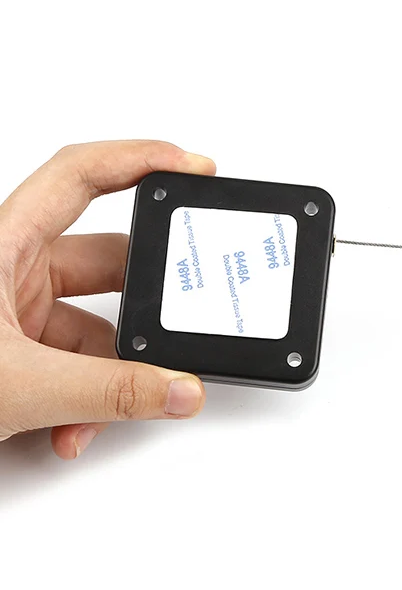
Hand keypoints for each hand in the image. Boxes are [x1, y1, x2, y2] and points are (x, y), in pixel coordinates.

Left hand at [0, 141, 215, 458]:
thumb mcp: (12, 386)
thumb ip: (107, 391)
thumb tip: (179, 388)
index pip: (80, 175)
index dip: (142, 160)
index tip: (194, 167)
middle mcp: (7, 268)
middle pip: (104, 259)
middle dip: (144, 301)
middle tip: (181, 313)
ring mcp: (12, 313)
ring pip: (93, 324)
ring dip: (112, 371)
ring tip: (115, 405)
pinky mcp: (16, 353)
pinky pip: (74, 363)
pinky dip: (85, 398)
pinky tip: (74, 429)